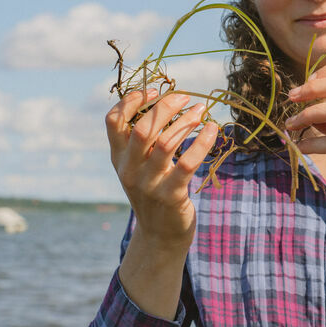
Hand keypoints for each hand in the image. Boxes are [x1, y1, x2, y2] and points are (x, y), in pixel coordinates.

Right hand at [105, 88, 217, 250]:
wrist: (160, 236)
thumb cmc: (153, 191)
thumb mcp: (138, 166)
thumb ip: (140, 140)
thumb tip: (163, 100)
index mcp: (118, 158)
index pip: (113, 121)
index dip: (131, 101)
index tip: (153, 91)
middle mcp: (129, 170)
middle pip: (143, 129)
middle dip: (165, 107)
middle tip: (185, 97)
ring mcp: (149, 185)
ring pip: (166, 143)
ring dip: (186, 121)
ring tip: (201, 110)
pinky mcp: (171, 196)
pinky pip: (188, 163)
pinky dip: (202, 141)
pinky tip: (212, 129)